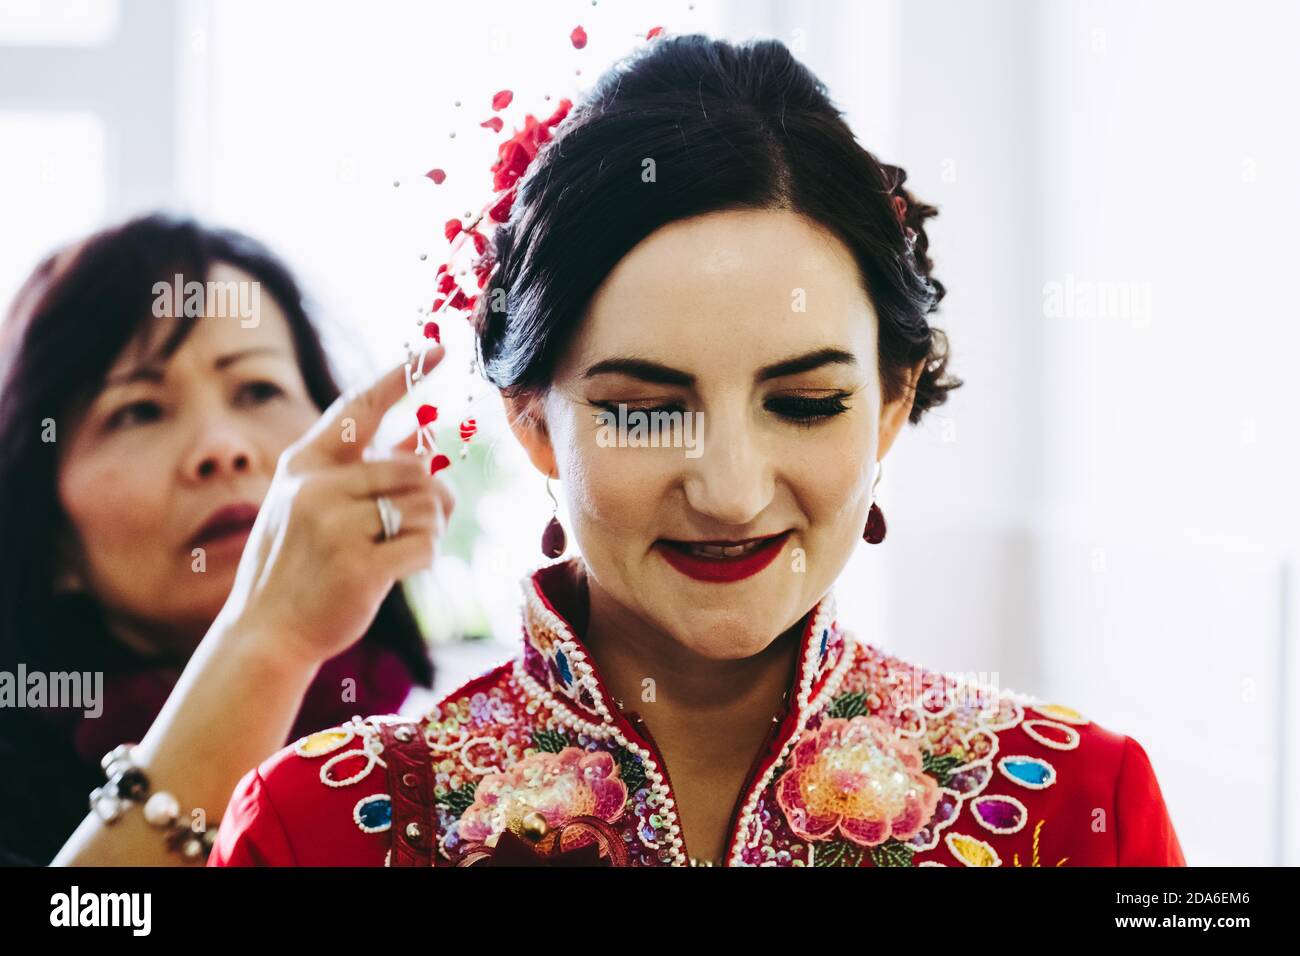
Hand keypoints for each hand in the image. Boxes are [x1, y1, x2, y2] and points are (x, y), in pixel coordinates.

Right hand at [212, 346, 454, 667]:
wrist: (266, 634)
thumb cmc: (298, 568)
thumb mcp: (312, 508)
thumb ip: (358, 476)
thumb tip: (421, 448)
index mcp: (304, 464)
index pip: (360, 407)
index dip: (402, 376)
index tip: (439, 349)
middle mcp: (317, 488)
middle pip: (414, 468)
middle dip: (434, 495)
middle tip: (431, 519)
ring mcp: (335, 527)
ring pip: (426, 506)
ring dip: (432, 529)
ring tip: (406, 547)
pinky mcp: (359, 566)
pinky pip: (425, 546)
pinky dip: (427, 556)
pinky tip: (403, 568)